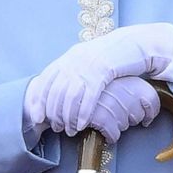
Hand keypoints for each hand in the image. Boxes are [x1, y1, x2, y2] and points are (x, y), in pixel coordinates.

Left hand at [26, 23, 172, 133]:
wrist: (136, 42)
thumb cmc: (113, 56)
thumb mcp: (89, 61)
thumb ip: (74, 72)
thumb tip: (59, 92)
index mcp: (69, 56)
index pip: (45, 79)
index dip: (38, 100)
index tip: (36, 117)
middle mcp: (75, 59)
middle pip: (56, 90)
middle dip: (54, 113)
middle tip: (56, 127)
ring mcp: (89, 64)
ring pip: (70, 95)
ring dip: (68, 116)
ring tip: (70, 129)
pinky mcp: (104, 70)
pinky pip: (89, 95)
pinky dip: (83, 112)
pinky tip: (83, 124)